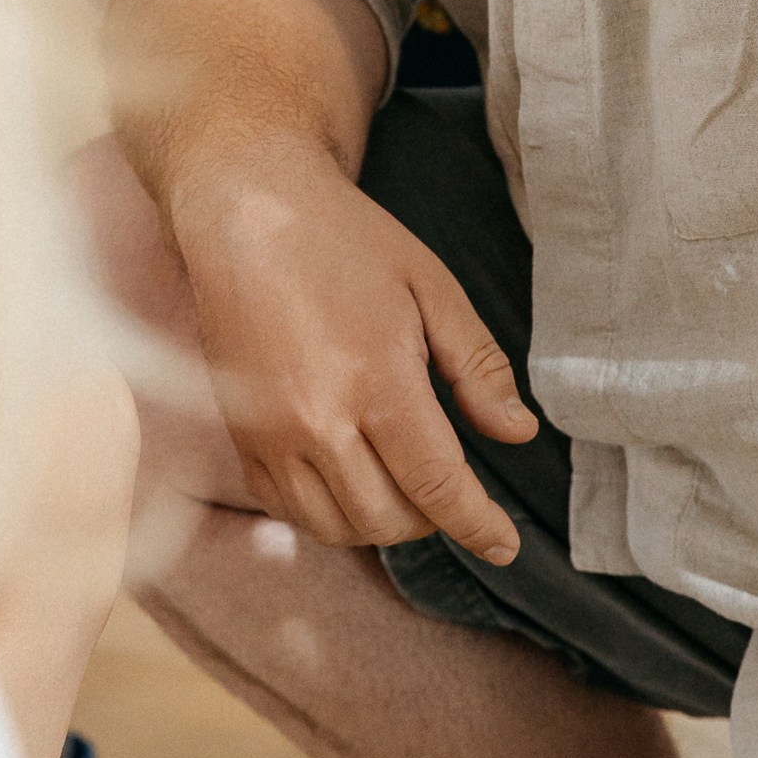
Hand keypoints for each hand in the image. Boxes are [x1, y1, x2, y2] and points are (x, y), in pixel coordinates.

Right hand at [176, 140, 537, 560]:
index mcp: (375, 381)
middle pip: (388, 521)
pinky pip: (288, 510)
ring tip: (402, 482)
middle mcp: (316, 420)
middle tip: (449, 485)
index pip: (436, 487)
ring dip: (381, 522)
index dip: (478, 526)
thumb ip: (478, 367)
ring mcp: (268, 434)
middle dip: (433, 519)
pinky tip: (351, 476)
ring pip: (336, 528)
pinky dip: (329, 512)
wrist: (246, 211)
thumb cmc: (345, 240)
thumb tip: (518, 434)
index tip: (505, 546)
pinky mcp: (239, 435)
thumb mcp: (431, 286)